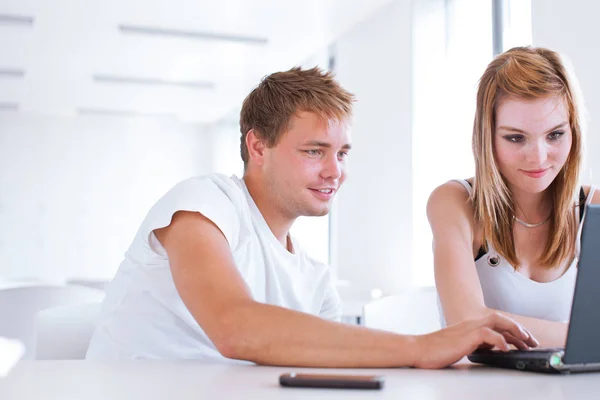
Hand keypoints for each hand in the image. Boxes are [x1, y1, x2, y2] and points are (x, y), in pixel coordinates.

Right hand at [412, 312, 538, 368]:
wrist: (419, 349)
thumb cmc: (436, 349)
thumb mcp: (460, 345)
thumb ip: (475, 344)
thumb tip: (491, 350)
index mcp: (470, 325)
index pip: (496, 323)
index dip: (513, 331)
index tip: (525, 341)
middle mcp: (471, 323)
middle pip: (500, 319)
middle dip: (519, 329)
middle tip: (532, 341)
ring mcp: (469, 328)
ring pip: (497, 322)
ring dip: (514, 331)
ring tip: (525, 341)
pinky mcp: (466, 337)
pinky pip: (488, 335)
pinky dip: (499, 340)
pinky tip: (506, 348)